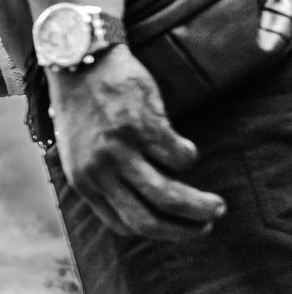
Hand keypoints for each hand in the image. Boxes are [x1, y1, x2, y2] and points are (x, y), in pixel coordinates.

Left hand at [50, 46, 224, 239]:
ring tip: (217, 206)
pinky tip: (187, 149)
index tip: (175, 229)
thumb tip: (135, 207)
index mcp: (83, 182)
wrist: (77, 62)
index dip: (155, 232)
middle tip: (206, 226)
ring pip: (169, 196)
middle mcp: (100, 172)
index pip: (123, 226)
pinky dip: (189, 157)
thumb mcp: (78, 152)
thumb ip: (100, 179)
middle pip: (149, 220)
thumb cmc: (82, 108)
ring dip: (199, 207)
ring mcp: (120, 150)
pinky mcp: (141, 126)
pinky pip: (180, 157)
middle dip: (183, 232)